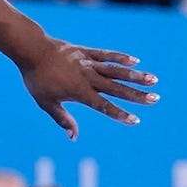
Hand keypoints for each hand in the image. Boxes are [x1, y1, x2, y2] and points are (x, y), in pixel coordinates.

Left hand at [19, 41, 157, 139]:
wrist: (31, 50)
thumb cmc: (37, 79)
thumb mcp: (46, 102)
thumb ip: (62, 119)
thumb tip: (74, 137)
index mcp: (78, 91)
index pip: (103, 105)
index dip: (119, 114)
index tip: (135, 120)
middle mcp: (87, 77)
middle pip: (115, 88)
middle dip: (136, 95)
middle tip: (155, 99)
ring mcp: (87, 62)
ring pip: (115, 70)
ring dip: (135, 76)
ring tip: (153, 80)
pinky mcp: (85, 51)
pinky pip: (106, 54)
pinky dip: (120, 57)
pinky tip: (135, 61)